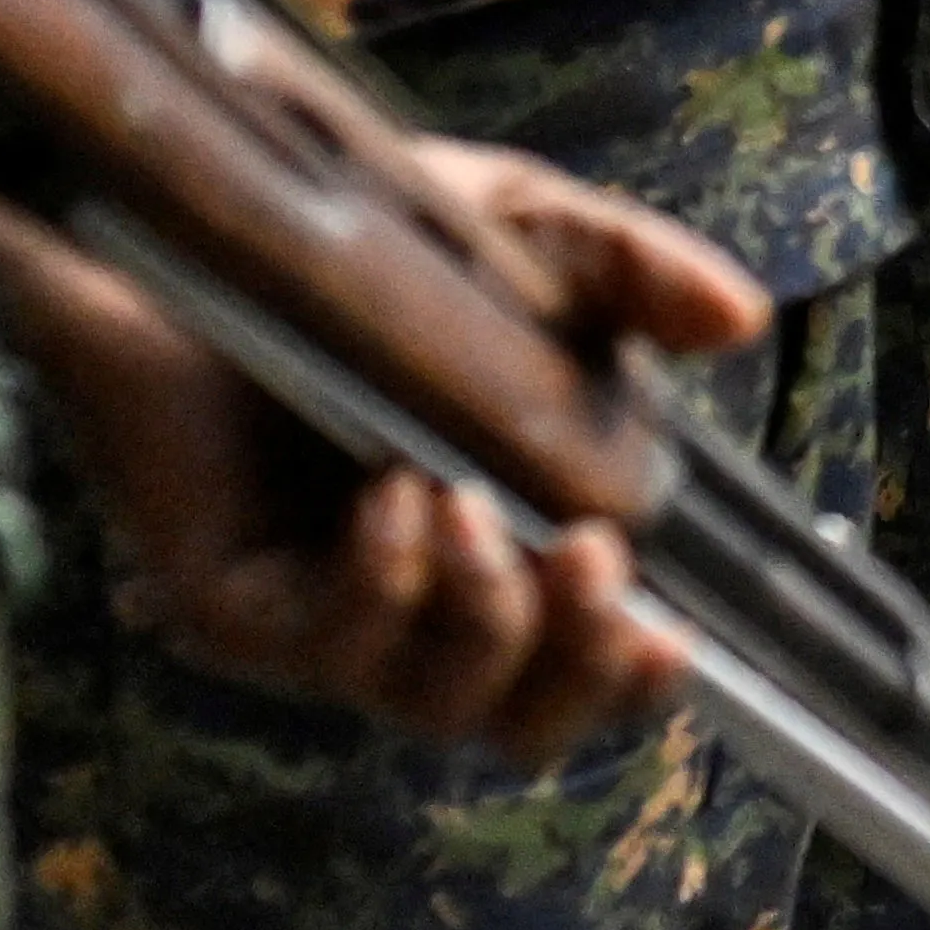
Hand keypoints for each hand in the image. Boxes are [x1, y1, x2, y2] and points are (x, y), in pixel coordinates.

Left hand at [0, 141, 759, 758]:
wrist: (184, 209)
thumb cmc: (352, 234)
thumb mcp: (522, 233)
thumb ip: (632, 272)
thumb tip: (745, 319)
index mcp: (493, 534)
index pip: (572, 661)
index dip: (629, 676)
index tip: (678, 641)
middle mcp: (407, 597)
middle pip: (513, 720)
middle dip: (575, 662)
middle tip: (594, 560)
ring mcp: (315, 610)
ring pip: (430, 700)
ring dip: (481, 618)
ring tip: (477, 513)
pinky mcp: (223, 604)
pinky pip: (325, 645)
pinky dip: (381, 583)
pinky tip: (394, 498)